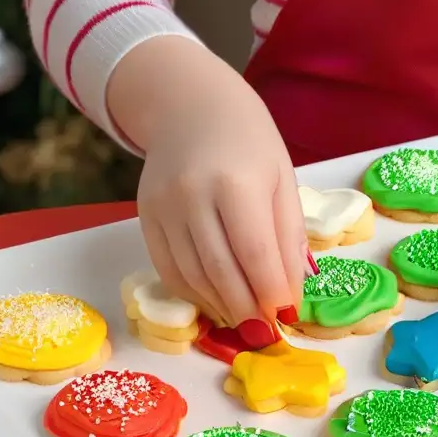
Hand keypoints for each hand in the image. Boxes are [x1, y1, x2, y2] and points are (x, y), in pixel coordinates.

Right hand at [137, 124, 305, 326]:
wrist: (190, 106)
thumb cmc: (249, 143)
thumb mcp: (282, 180)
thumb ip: (288, 236)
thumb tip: (292, 290)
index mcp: (236, 182)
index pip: (255, 253)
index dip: (272, 291)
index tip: (287, 314)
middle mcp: (193, 195)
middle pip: (221, 271)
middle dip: (247, 308)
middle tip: (266, 330)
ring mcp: (163, 207)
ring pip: (192, 276)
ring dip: (221, 306)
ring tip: (245, 319)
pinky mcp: (144, 216)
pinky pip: (168, 269)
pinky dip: (194, 293)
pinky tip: (216, 301)